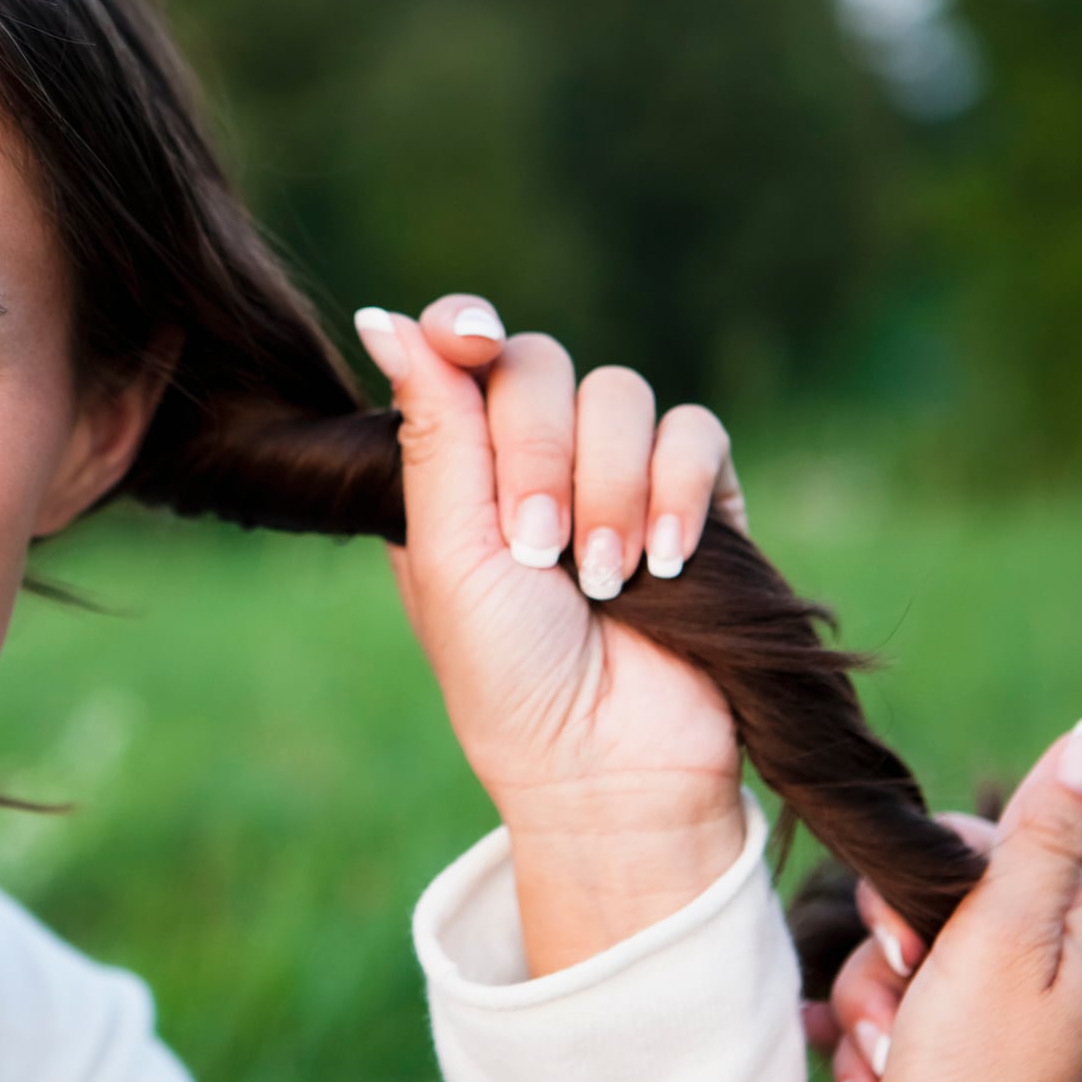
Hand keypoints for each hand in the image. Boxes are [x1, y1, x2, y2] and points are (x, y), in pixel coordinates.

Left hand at [353, 293, 748, 974]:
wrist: (607, 765)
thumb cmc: (507, 676)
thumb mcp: (448, 555)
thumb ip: (431, 431)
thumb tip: (382, 316)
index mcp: (458, 466)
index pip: (461, 348)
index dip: (466, 326)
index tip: (471, 339)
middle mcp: (535, 455)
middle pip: (539, 363)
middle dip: (535, 453)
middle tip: (537, 550)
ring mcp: (619, 472)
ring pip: (621, 393)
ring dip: (607, 487)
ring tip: (601, 579)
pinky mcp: (698, 498)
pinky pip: (696, 432)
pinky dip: (678, 488)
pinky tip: (662, 561)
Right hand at [816, 716, 1081, 1081]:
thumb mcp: (999, 941)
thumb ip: (1038, 834)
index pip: (967, 845)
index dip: (911, 892)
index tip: (908, 953)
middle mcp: (1078, 961)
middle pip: (935, 908)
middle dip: (888, 967)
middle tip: (892, 1024)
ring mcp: (1037, 1015)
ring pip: (913, 965)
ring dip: (877, 1017)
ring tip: (881, 1071)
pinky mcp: (998, 1058)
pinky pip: (918, 1019)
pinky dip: (885, 1049)